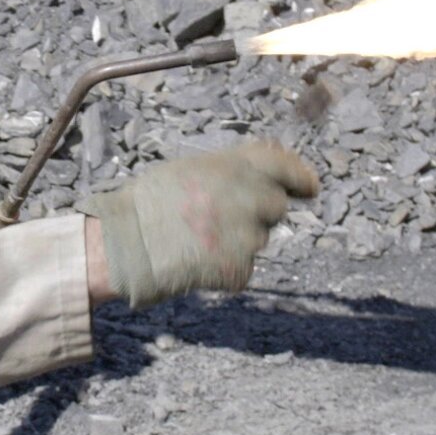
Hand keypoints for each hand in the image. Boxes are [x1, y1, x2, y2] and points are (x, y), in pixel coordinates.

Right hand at [78, 141, 319, 309]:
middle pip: (276, 206)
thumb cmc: (150, 203)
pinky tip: (197, 261)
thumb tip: (273, 172)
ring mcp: (247, 236)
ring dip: (237, 241)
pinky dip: (224, 268)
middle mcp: (249, 198)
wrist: (126, 244)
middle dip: (257, 212)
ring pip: (258, 239)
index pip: (283, 165)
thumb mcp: (192, 170)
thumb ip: (233, 168)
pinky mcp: (239, 270)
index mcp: (235, 167)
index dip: (300, 176)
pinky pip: (242, 269)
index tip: (309, 187)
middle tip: (220, 218)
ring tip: (197, 239)